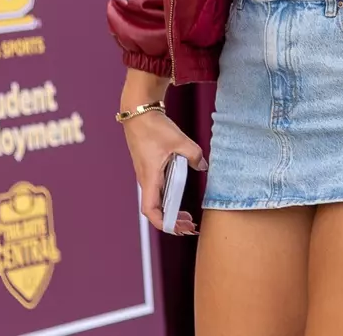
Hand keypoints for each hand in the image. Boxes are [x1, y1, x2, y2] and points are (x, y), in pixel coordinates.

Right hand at [121, 108, 206, 235]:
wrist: (138, 113)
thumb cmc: (154, 127)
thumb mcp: (179, 140)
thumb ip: (194, 154)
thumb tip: (203, 166)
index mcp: (150, 177)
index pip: (151, 210)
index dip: (163, 222)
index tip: (178, 228)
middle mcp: (146, 180)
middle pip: (156, 210)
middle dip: (172, 222)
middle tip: (191, 226)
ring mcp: (147, 175)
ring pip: (158, 201)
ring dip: (171, 211)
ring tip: (189, 218)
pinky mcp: (150, 169)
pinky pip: (159, 190)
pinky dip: (170, 199)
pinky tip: (181, 198)